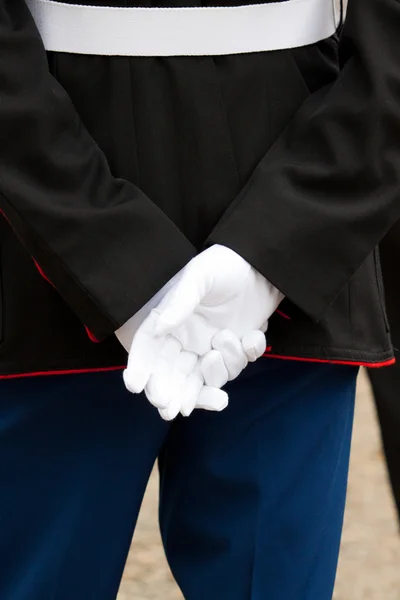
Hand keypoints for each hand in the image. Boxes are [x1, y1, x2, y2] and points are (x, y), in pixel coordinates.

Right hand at [124, 245, 282, 393]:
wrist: (263, 264)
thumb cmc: (225, 264)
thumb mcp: (200, 276)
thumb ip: (180, 301)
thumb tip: (159, 326)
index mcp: (172, 321)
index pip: (149, 348)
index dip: (140, 367)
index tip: (135, 385)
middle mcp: (188, 339)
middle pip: (172, 375)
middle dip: (170, 392)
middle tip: (169, 408)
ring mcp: (211, 347)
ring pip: (207, 377)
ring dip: (216, 370)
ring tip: (224, 341)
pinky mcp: (235, 350)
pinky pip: (237, 367)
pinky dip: (245, 355)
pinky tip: (252, 337)